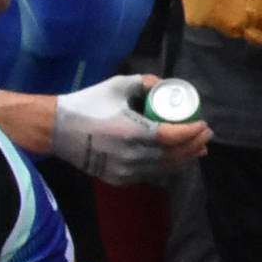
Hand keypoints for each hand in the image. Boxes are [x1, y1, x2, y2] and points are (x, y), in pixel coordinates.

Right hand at [53, 76, 203, 185]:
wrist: (55, 130)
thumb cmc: (86, 105)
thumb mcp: (116, 86)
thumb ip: (143, 83)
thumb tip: (162, 84)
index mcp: (132, 132)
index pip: (172, 136)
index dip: (192, 132)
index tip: (204, 124)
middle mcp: (131, 156)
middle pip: (173, 155)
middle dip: (194, 146)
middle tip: (206, 135)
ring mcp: (124, 171)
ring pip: (164, 168)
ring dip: (184, 159)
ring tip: (199, 149)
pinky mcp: (118, 179)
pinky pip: (150, 174)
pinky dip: (167, 167)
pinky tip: (176, 160)